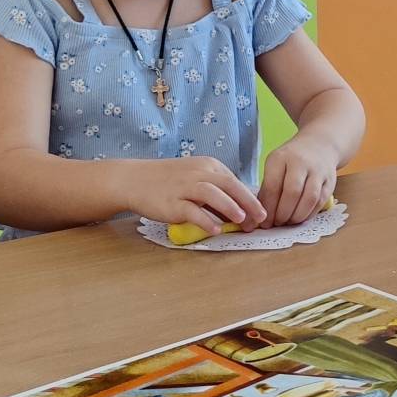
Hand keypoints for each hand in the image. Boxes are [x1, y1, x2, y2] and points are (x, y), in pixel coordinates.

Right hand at [124, 156, 265, 232]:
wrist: (135, 179)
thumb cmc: (169, 182)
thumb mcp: (196, 179)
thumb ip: (217, 193)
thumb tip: (241, 213)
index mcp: (209, 166)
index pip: (235, 181)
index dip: (250, 198)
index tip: (262, 213)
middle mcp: (198, 173)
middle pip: (229, 184)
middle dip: (248, 202)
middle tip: (261, 218)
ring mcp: (184, 186)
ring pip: (212, 193)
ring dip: (229, 206)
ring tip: (242, 220)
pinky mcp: (171, 201)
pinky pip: (191, 210)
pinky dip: (205, 219)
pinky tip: (215, 229)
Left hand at [259, 134, 337, 227]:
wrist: (320, 144)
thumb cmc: (292, 159)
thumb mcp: (275, 165)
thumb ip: (267, 189)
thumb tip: (259, 217)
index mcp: (281, 158)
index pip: (273, 186)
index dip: (268, 208)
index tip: (264, 222)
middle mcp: (301, 162)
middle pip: (292, 193)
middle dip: (282, 214)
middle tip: (277, 224)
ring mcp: (318, 171)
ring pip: (309, 199)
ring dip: (297, 216)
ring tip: (288, 222)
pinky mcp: (330, 181)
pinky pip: (320, 202)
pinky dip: (309, 214)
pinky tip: (300, 217)